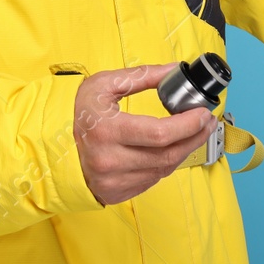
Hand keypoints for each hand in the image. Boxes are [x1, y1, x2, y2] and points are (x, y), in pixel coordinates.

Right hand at [73, 64, 214, 206]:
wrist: (56, 146)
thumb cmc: (83, 113)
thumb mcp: (105, 85)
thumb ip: (142, 76)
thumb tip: (175, 70)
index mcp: (107, 131)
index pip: (159, 134)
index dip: (187, 125)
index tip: (203, 112)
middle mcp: (110, 161)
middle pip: (167, 154)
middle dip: (194, 137)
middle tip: (207, 122)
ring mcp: (114, 180)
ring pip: (164, 169)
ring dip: (184, 150)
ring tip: (195, 133)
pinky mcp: (117, 193)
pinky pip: (153, 179)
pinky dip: (167, 163)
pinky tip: (171, 148)